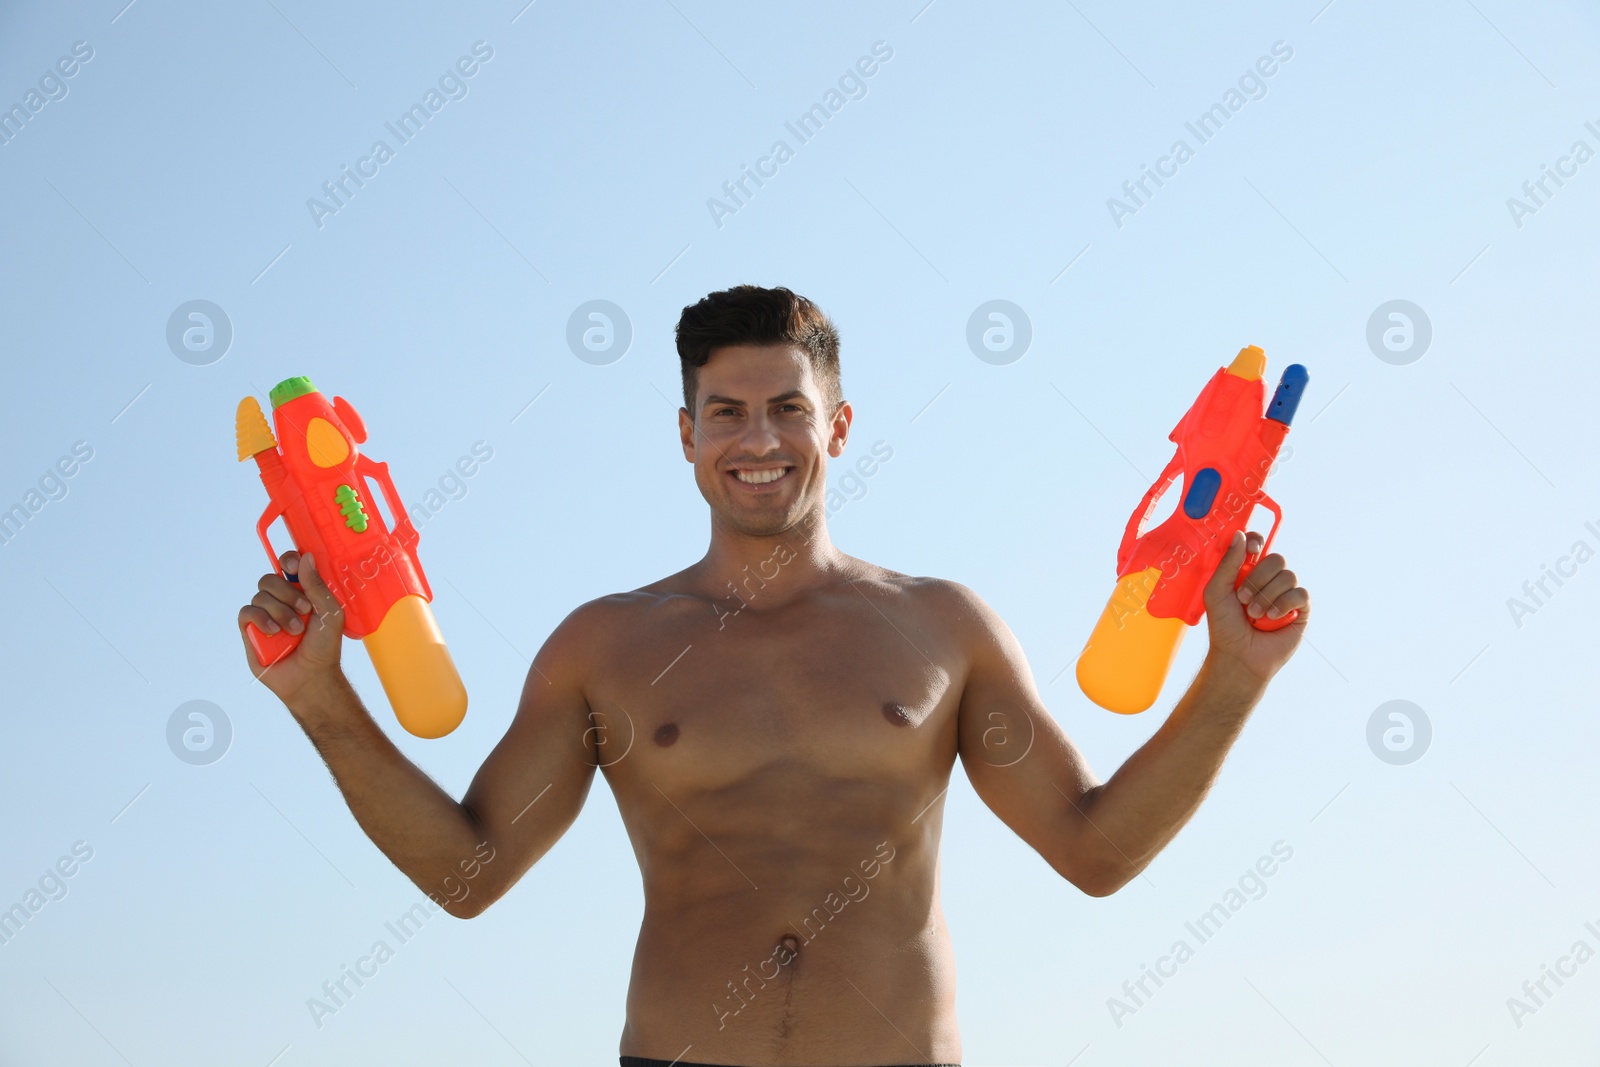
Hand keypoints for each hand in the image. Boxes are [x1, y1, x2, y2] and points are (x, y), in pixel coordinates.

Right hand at [238, 550, 346, 706]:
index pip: (288, 565)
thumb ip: (316, 585)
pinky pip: (247, 612)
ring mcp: (265, 614)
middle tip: (305, 610)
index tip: (292, 570)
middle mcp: (281, 600)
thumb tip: (305, 556)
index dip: (287, 561)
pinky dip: (261, 619)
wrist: (310, 677)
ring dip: (279, 611)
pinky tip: (275, 632)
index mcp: (302, 592)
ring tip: (295, 631)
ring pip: (260, 595)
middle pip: (270, 578)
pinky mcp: (250, 630)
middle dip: (287, 593)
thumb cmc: (324, 647)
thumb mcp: (329, 613)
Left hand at [1201, 530, 1309, 684]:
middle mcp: (1269, 579)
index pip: (1259, 544)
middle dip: (1258, 579)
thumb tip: (1240, 534)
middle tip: (1243, 599)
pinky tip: (1272, 619)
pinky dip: (1283, 605)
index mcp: (1248, 571)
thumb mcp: (1216, 591)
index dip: (1257, 541)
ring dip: (1267, 596)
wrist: (1238, 656)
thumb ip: (1228, 562)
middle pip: (1276, 558)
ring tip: (1254, 615)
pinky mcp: (1300, 609)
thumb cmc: (1224, 626)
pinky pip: (1300, 594)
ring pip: (1288, 575)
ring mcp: (1285, 593)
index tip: (1252, 550)